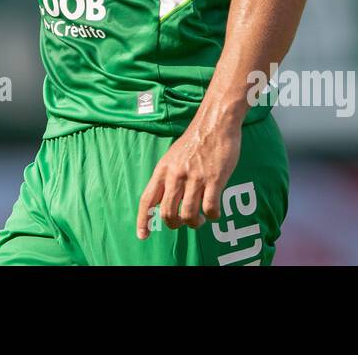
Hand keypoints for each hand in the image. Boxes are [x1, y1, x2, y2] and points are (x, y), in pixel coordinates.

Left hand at [136, 119, 241, 238]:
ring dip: (194, 223)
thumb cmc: (195, 141)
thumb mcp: (172, 156)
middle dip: (174, 224)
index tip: (142, 236)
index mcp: (163, 170)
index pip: (147, 199)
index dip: (143, 220)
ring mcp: (195, 178)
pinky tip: (215, 212)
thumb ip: (167, 176)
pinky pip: (210, 208)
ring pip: (188, 215)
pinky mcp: (214, 179)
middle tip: (183, 222)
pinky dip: (213, 216)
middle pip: (167, 213)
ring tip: (200, 219)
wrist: (215, 123)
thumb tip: (163, 199)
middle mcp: (176, 175)